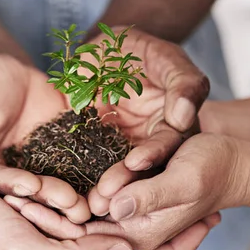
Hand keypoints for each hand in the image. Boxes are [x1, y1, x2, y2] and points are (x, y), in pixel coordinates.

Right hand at [0, 53, 89, 221]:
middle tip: (71, 202)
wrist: (5, 70)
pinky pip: (82, 160)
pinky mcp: (67, 153)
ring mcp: (42, 167)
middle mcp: (12, 177)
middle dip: (51, 196)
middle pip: (31, 191)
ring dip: (78, 193)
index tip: (29, 185)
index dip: (11, 184)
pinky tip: (115, 175)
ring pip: (60, 182)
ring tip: (96, 199)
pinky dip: (97, 169)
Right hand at [0, 186, 215, 249]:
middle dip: (170, 233)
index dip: (176, 247)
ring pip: (115, 236)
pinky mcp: (46, 227)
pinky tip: (129, 194)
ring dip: (145, 221)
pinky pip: (92, 221)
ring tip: (175, 199)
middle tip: (204, 207)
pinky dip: (117, 209)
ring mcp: (58, 247)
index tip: (207, 222)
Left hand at [85, 28, 208, 215]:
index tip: (137, 161)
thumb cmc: (142, 50)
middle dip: (125, 180)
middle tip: (107, 195)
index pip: (169, 143)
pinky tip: (66, 189)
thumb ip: (182, 83)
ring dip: (102, 186)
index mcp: (174, 125)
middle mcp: (149, 142)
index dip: (154, 153)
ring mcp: (121, 146)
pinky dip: (78, 175)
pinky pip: (86, 161)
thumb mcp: (166, 58)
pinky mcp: (93, 146)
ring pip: (114, 170)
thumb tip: (183, 117)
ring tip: (88, 201)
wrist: (104, 48)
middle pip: (141, 166)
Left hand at [85, 134, 248, 249]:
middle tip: (124, 167)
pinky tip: (135, 157)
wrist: (232, 163)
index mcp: (141, 234)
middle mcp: (132, 228)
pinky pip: (110, 183)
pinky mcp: (133, 193)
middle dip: (97, 187)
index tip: (100, 183)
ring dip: (110, 173)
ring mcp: (131, 211)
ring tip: (136, 160)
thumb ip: (151, 197)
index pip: (92, 233)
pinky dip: (114, 168)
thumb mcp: (184, 181)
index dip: (85, 208)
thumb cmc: (213, 170)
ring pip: (100, 193)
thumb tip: (116, 207)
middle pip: (93, 210)